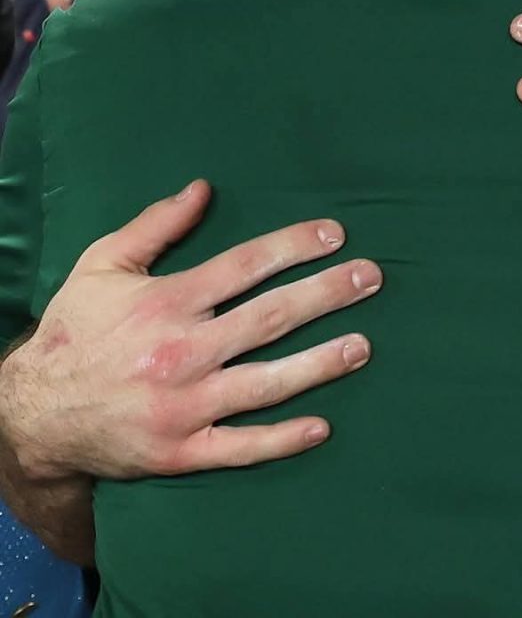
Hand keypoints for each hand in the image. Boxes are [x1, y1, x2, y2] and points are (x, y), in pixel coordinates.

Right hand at [0, 181, 380, 481]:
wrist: (32, 415)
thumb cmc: (75, 330)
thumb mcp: (102, 264)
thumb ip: (155, 224)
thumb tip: (204, 187)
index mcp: (166, 301)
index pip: (244, 265)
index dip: (294, 246)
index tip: (335, 234)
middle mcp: (180, 351)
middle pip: (269, 317)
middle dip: (325, 294)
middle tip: (370, 277)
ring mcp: (183, 405)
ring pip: (265, 382)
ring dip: (319, 363)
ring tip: (363, 345)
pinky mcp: (180, 451)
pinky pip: (240, 447)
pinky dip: (281, 439)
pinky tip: (322, 426)